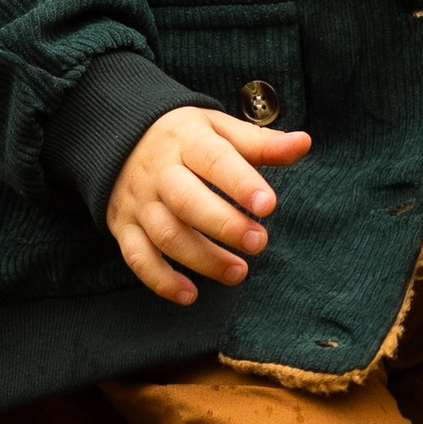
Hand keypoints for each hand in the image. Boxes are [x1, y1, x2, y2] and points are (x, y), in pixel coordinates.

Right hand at [106, 105, 309, 306]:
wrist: (118, 139)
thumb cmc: (183, 138)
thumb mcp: (218, 128)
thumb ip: (260, 143)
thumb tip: (304, 143)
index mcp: (186, 141)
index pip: (214, 160)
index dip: (241, 183)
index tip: (268, 205)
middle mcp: (159, 172)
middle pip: (187, 201)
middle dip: (225, 225)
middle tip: (259, 243)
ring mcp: (139, 202)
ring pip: (166, 235)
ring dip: (203, 259)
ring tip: (238, 272)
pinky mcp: (124, 227)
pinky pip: (138, 258)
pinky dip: (161, 281)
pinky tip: (190, 295)